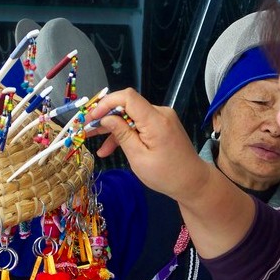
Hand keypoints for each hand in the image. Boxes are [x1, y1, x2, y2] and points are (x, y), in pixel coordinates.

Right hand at [86, 88, 209, 201]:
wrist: (193, 182)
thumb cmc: (166, 175)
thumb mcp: (138, 157)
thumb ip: (122, 134)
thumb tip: (106, 117)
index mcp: (155, 120)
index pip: (128, 97)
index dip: (106, 103)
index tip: (92, 117)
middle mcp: (160, 113)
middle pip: (127, 106)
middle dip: (105, 117)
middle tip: (86, 129)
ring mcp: (162, 119)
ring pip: (131, 117)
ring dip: (113, 129)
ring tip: (94, 142)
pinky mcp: (162, 126)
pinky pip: (140, 124)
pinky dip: (126, 134)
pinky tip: (109, 149)